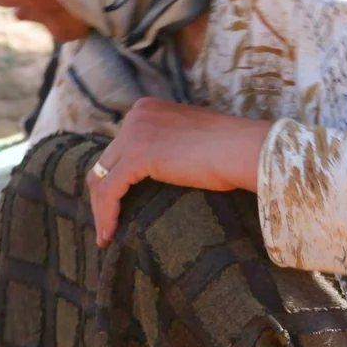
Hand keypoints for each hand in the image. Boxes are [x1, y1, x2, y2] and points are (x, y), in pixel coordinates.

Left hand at [87, 98, 270, 247]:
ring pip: (100, 178)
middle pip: (103, 163)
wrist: (246, 149)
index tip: (116, 207)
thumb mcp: (188, 141)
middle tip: (106, 226)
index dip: (111, 180)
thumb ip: (166, 147)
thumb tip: (155, 171)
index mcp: (146, 110)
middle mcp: (135, 116)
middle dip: (101, 198)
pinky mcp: (138, 155)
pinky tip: (109, 235)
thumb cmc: (230, 151)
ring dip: (100, 211)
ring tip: (105, 237)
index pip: (116, 149)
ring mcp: (134, 133)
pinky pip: (109, 190)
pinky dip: (106, 215)